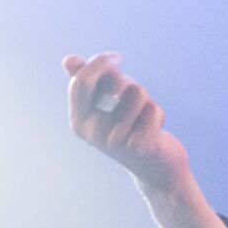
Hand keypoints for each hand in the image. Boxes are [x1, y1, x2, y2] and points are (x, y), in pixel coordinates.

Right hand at [62, 52, 189, 192]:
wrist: (156, 169)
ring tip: (143, 118)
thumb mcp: (108, 104)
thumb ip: (90, 82)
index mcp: (79, 121)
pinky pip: (154, 110)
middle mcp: (92, 132)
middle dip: (126, 79)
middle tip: (134, 89)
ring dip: (146, 100)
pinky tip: (155, 132)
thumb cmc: (131, 129)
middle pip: (113, 83)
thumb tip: (68, 59)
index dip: (100, 62)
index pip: (81, 82)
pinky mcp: (139, 146)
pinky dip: (159, 115)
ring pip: (137, 92)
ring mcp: (115, 141)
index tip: (116, 58)